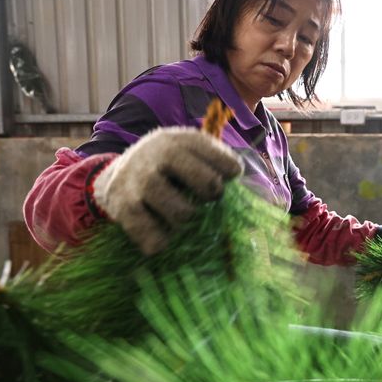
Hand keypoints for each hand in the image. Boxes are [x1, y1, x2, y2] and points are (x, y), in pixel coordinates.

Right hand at [92, 126, 242, 254]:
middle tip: (207, 197)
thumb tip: (264, 199)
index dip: (232, 175)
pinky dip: (162, 241)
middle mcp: (160, 155)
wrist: (117, 171)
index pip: (227, 163)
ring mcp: (140, 181)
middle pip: (209, 185)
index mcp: (182, 140)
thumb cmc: (170, 166)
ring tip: (182, 214)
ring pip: (183, 214)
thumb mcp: (192, 152)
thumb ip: (220, 164)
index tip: (225, 177)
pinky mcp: (123, 207)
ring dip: (188, 220)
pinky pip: (154, 238)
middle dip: (214, 196)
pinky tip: (163, 233)